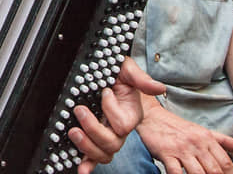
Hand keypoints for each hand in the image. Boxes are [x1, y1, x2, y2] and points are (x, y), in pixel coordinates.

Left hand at [70, 57, 165, 172]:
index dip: (112, 109)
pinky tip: (81, 169)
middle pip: (112, 143)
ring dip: (87, 146)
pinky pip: (93, 157)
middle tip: (79, 110)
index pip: (123, 124)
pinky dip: (87, 164)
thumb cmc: (114, 71)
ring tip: (73, 131)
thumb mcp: (125, 69)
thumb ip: (140, 78)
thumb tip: (159, 87)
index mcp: (129, 114)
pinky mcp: (92, 138)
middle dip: (93, 129)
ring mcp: (106, 135)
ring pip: (103, 154)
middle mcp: (119, 128)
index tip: (105, 91)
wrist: (101, 72)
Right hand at [137, 100, 232, 173]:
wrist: (151, 117)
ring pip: (198, 173)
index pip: (225, 162)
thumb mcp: (201, 130)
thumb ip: (222, 140)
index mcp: (207, 138)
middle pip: (214, 170)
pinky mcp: (166, 153)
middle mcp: (196, 143)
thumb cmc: (177, 127)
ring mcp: (181, 148)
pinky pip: (176, 172)